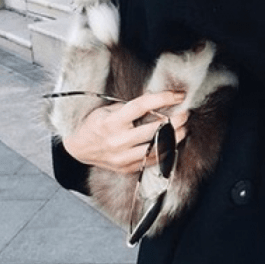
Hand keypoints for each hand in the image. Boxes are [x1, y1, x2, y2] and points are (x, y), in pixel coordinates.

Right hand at [63, 91, 188, 173]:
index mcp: (112, 122)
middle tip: (185, 113)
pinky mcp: (126, 168)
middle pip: (154, 130)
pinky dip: (166, 151)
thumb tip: (157, 99)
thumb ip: (131, 106)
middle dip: (175, 120)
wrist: (79, 148)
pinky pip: (152, 161)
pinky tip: (173, 142)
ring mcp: (122, 157)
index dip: (163, 98)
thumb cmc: (96, 123)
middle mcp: (118, 141)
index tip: (179, 95)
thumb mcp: (108, 109)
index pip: (142, 106)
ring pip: (157, 148)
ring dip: (175, 137)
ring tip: (183, 128)